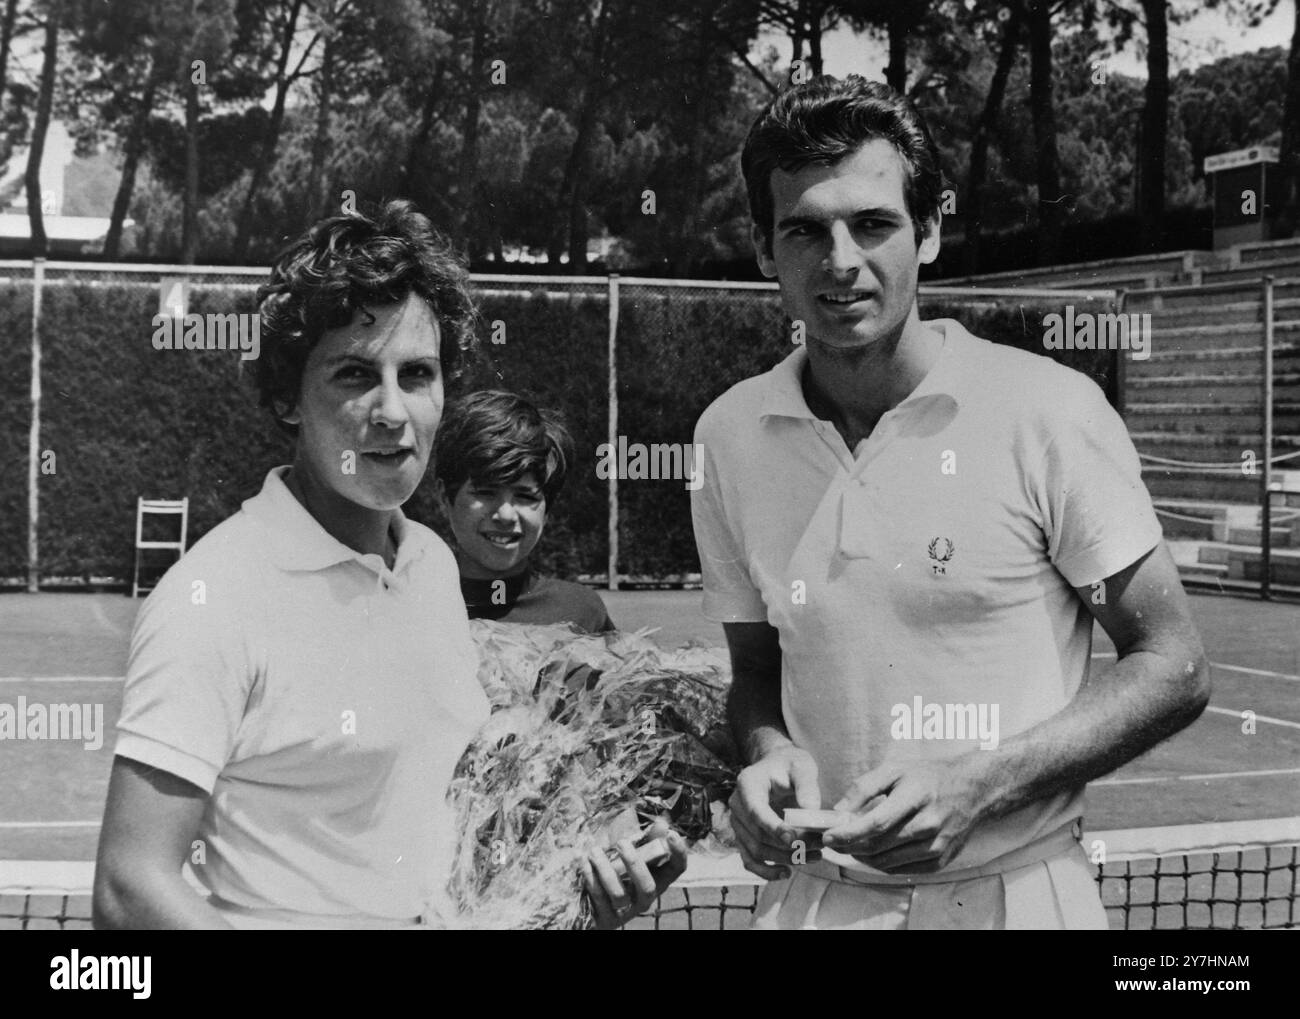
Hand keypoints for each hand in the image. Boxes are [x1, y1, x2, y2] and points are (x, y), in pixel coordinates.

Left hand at [580, 819, 687, 928]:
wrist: (586, 897)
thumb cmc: (613, 866)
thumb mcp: (628, 851)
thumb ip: (644, 838)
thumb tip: (662, 822)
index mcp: (655, 879)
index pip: (676, 869)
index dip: (678, 852)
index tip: (671, 833)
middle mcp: (644, 898)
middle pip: (647, 887)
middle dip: (634, 863)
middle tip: (621, 842)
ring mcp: (625, 911)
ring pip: (619, 895)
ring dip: (606, 871)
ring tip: (594, 852)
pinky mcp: (605, 918)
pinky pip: (599, 899)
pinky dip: (591, 878)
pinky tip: (584, 863)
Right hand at [728, 744, 822, 880]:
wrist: (779, 767)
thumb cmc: (790, 765)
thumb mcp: (802, 767)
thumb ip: (807, 786)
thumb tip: (811, 812)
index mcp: (748, 784)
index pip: (756, 811)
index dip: (774, 828)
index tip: (795, 839)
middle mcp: (737, 805)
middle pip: (757, 835)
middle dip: (788, 846)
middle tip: (819, 846)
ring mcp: (738, 823)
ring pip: (756, 851)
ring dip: (784, 859)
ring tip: (815, 856)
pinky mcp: (744, 836)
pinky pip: (749, 860)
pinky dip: (766, 871)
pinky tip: (787, 872)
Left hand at [821, 756, 989, 873]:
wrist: (972, 789)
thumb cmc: (927, 777)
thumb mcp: (895, 770)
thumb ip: (864, 787)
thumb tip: (838, 810)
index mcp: (916, 796)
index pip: (877, 823)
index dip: (849, 833)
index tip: (828, 836)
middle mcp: (929, 823)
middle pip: (880, 845)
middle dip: (851, 846)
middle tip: (835, 842)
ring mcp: (938, 845)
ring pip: (889, 862)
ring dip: (864, 857)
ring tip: (852, 846)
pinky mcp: (941, 860)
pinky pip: (903, 870)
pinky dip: (883, 864)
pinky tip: (875, 853)